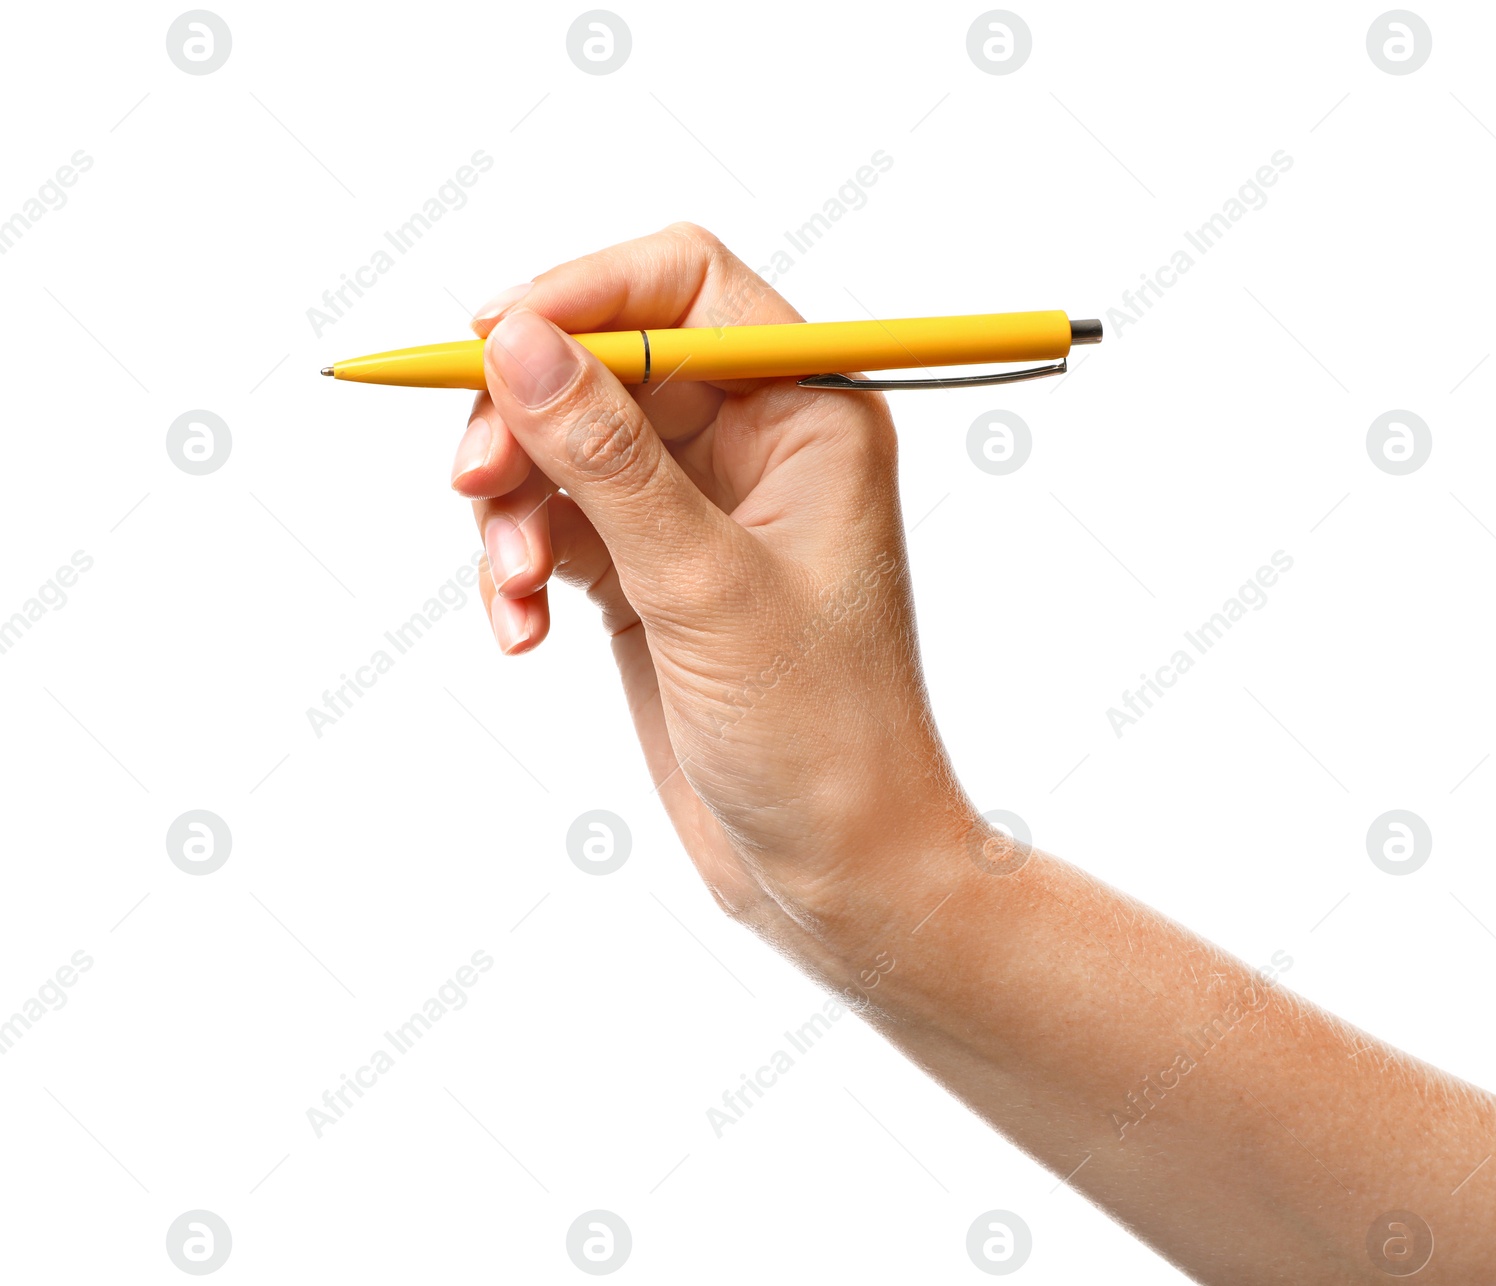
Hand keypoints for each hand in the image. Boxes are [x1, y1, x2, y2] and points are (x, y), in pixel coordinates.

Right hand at [451, 223, 974, 933]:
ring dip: (514, 506)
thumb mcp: (705, 587)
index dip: (580, 294)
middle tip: (470, 483)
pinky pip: (556, 523)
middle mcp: (755, 444)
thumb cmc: (821, 733)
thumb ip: (609, 458)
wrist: (836, 866)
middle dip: (526, 417)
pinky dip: (522, 565)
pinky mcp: (649, 570)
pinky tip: (523, 629)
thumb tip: (518, 341)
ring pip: (563, 444)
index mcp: (810, 413)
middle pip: (603, 361)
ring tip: (517, 587)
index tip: (488, 342)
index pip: (685, 285)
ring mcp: (696, 508)